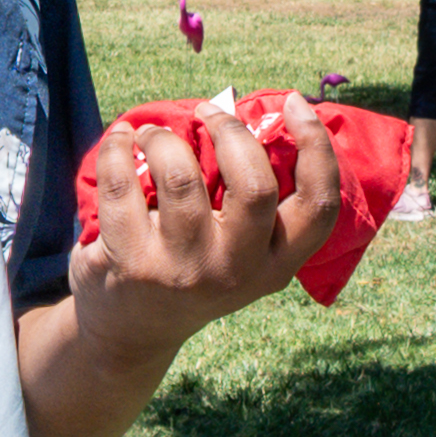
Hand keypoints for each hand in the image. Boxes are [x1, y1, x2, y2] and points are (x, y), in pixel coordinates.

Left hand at [65, 106, 341, 368]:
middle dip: (230, 130)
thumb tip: (246, 112)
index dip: (316, 145)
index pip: (319, 205)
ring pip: (181, 177)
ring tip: (149, 133)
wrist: (131, 333)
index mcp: (276, 264)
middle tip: (206, 112)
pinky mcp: (132, 263)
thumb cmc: (193, 270)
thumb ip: (254, 203)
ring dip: (162, 137)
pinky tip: (119, 140)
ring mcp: (183, 270)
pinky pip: (121, 185)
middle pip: (254, 185)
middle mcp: (236, 271)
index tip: (293, 103)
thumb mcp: (240, 254)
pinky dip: (116, 148)